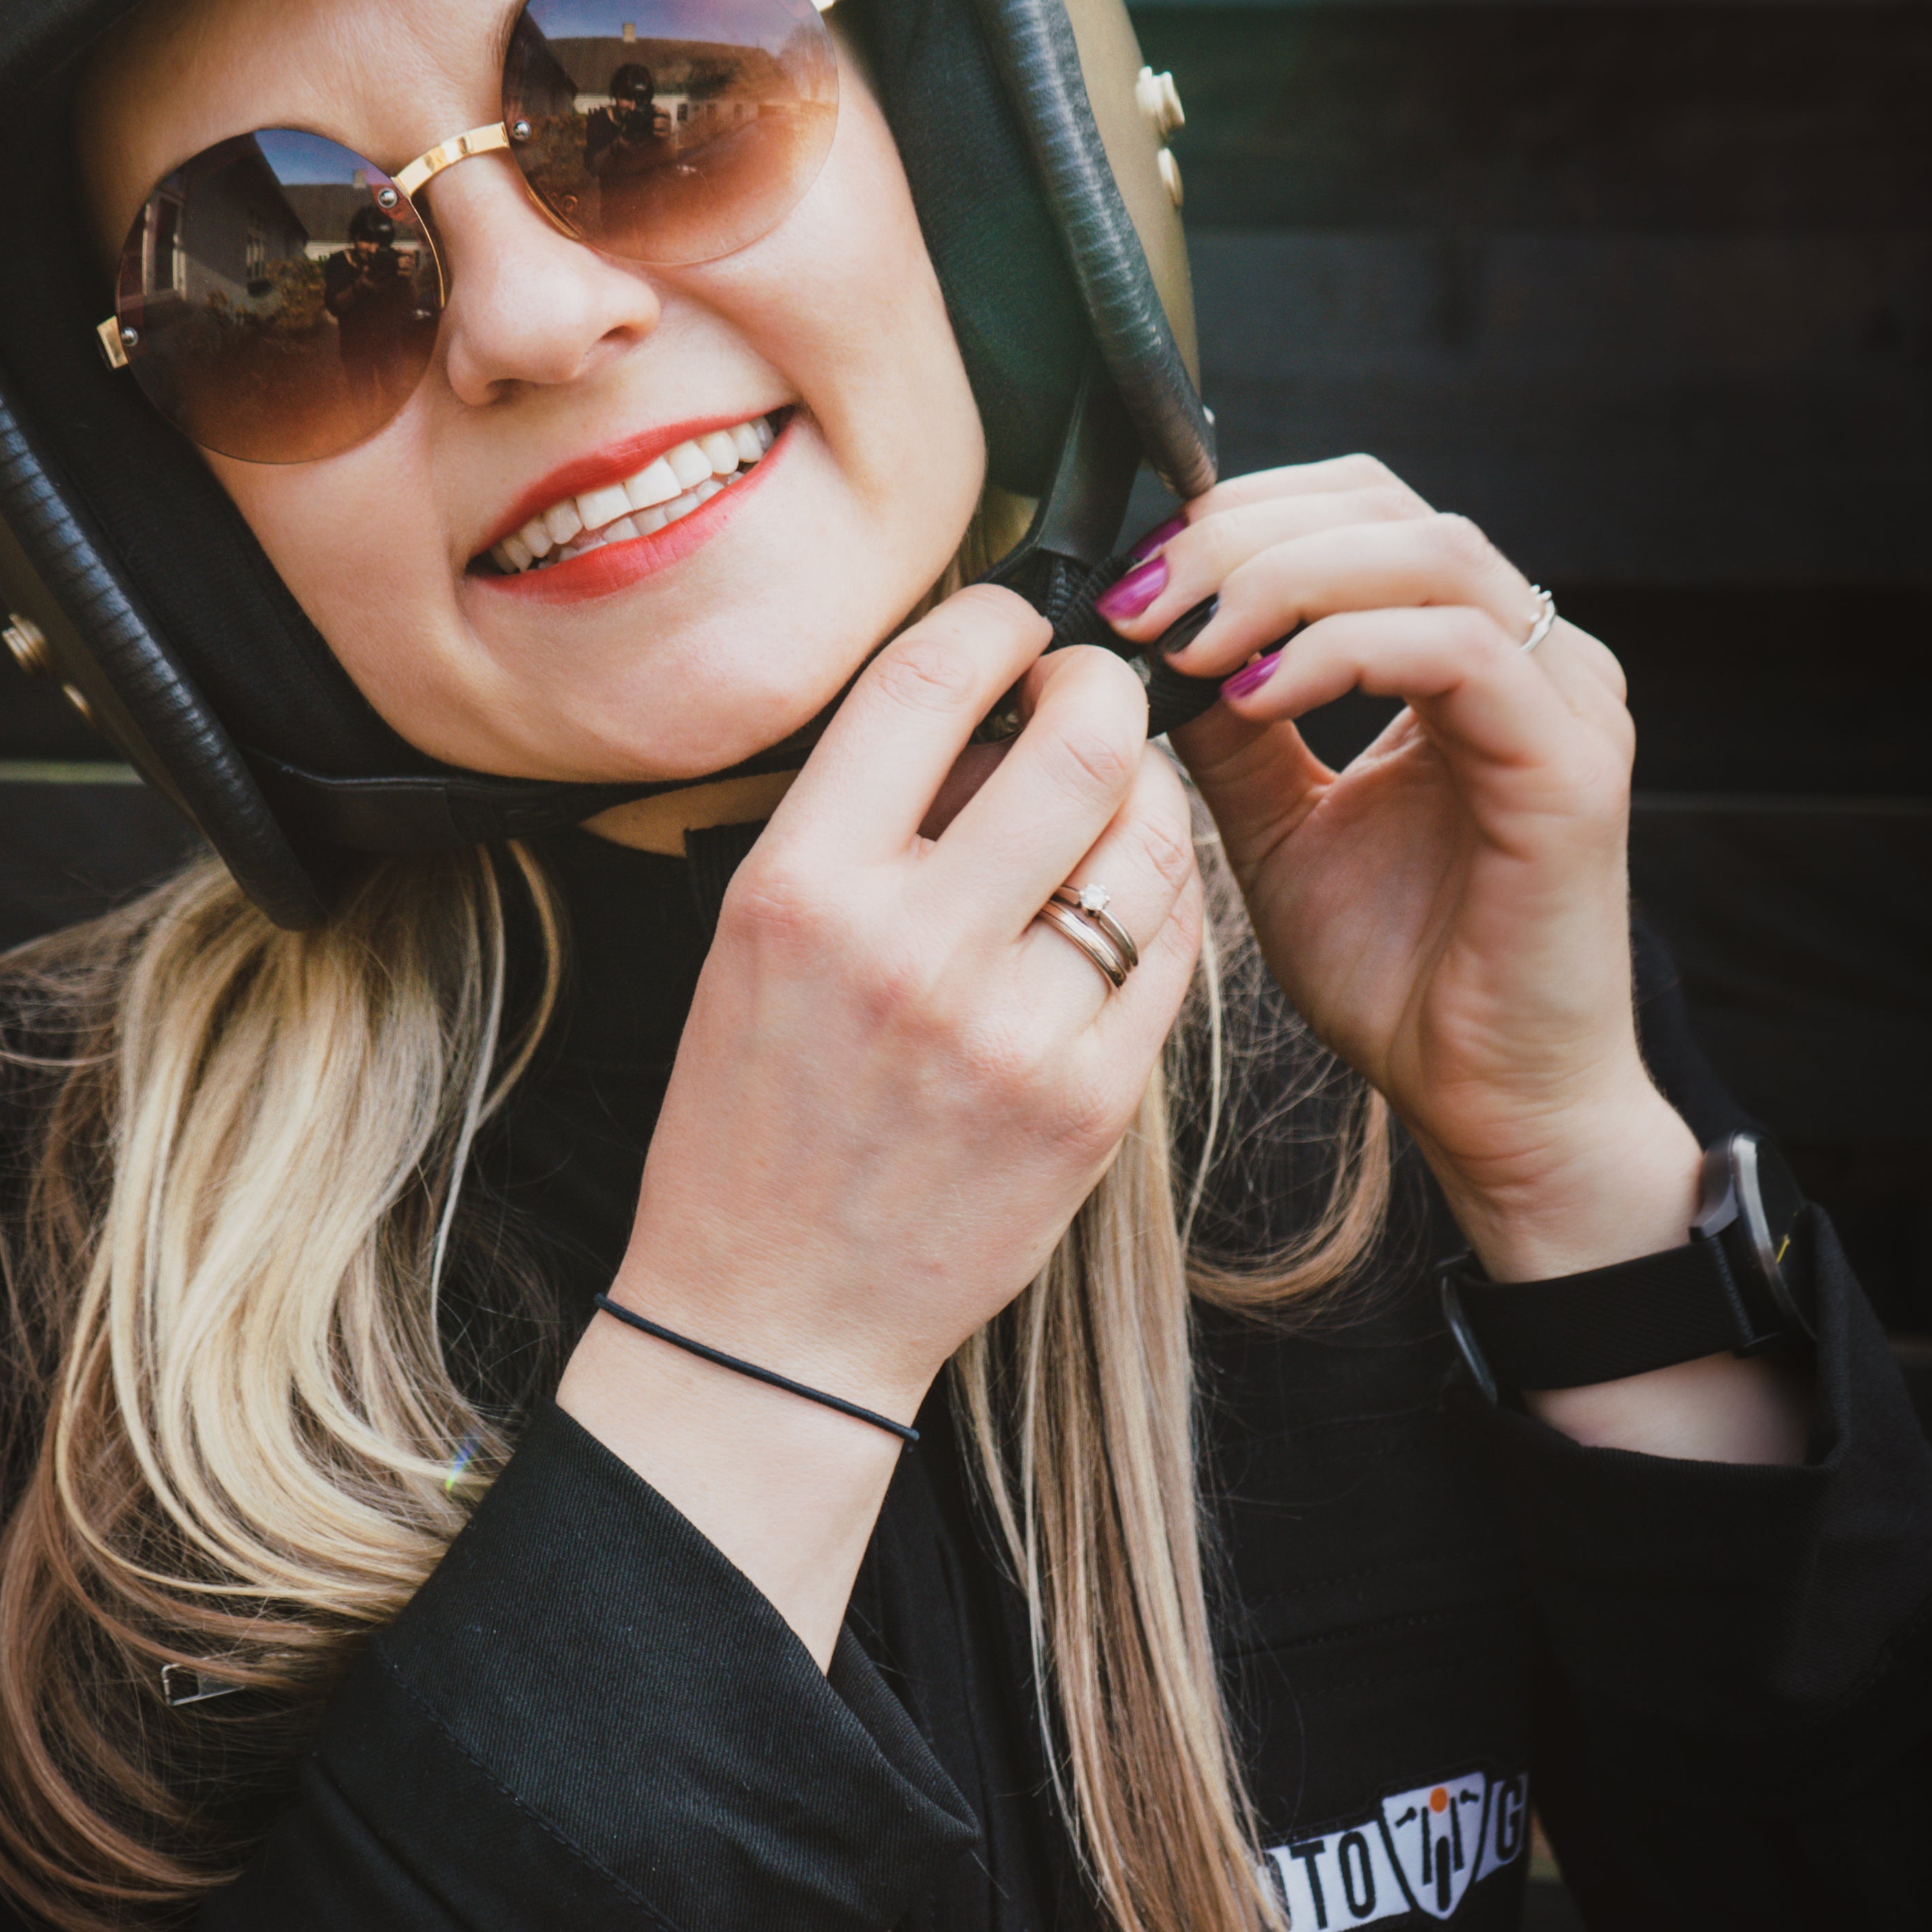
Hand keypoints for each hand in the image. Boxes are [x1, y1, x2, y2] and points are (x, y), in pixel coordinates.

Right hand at [559, 585, 1200, 1653]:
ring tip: (1115, 799)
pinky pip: (1178, 946)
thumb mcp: (757, 937)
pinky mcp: (1094, 1102)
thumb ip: (867, 816)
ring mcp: (1017, 1031)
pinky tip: (1128, 898)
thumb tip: (989, 699)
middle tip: (1094, 693)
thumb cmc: (753, 1114)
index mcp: (802, 888)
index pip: (927, 678)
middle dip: (1105, 686)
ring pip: (1152, 839)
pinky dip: (1165, 898)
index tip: (1011, 625)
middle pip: (1081, 740)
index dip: (993, 617)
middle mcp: (913, 948)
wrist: (776, 1314)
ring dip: (1149, 792)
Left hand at [1096, 458, 1683, 1275]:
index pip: (1352, 510)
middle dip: (1240, 532)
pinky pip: (1455, 650)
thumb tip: (1137, 641)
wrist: (1493, 1107)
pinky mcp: (1571, 764)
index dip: (1231, 519)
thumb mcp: (1276, 829)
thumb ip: (1228, 729)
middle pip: (1383, 502)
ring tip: (1184, 641)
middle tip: (1138, 597)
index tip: (1127, 582)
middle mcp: (1530, 655)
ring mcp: (1564, 700)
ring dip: (1280, 578)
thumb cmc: (1400, 981)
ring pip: (1423, 551)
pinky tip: (1253, 696)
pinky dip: (1339, 650)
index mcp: (1466, 656)